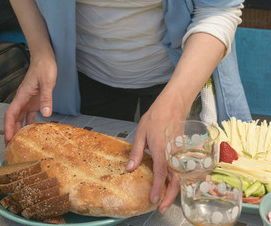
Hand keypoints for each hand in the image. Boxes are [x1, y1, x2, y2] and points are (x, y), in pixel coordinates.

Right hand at [4, 54, 56, 144]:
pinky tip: (32, 131)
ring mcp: (28, 100)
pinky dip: (29, 123)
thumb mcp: (47, 82)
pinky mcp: (35, 100)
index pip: (11, 114)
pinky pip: (30, 114)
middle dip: (11, 132)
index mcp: (22, 95)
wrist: (45, 58)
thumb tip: (46, 114)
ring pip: (20, 118)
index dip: (8, 127)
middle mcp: (23, 99)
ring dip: (19, 129)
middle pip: (13, 119)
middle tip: (11, 147)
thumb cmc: (44, 67)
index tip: (8, 138)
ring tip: (19, 143)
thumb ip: (46, 98)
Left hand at [126, 91, 188, 213]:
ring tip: (166, 201)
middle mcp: (173, 154)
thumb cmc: (156, 117)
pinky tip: (171, 186)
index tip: (153, 200)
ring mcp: (179, 153)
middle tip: (161, 208)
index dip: (156, 188)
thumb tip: (130, 168)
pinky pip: (181, 169)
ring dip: (174, 191)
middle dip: (170, 197)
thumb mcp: (140, 133)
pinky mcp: (182, 152)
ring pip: (180, 177)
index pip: (160, 173)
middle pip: (175, 180)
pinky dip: (177, 181)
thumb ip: (137, 152)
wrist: (173, 105)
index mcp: (161, 149)